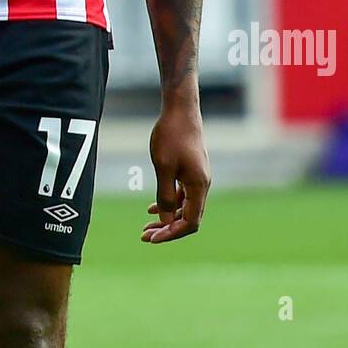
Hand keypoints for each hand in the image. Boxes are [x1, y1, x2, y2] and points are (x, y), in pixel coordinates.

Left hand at [143, 101, 209, 243]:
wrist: (180, 109)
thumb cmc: (171, 136)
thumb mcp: (163, 168)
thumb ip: (165, 196)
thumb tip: (166, 222)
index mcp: (199, 186)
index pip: (190, 222)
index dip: (171, 233)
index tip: (151, 238)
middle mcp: (202, 184)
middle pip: (189, 218)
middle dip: (168, 229)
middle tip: (145, 236)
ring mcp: (198, 177)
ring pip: (185, 207)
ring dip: (168, 218)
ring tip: (147, 226)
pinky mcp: (192, 169)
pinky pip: (183, 194)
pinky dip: (170, 203)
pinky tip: (153, 208)